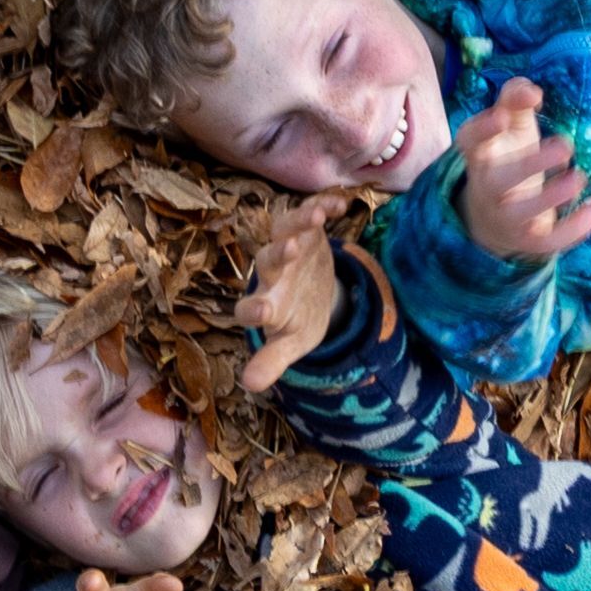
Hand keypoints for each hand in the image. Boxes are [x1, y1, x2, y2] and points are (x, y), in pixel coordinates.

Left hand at [238, 194, 347, 391]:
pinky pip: (313, 212)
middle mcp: (273, 272)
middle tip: (289, 250)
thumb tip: (250, 386)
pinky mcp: (308, 231)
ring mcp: (290, 246)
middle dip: (278, 255)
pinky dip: (324, 205)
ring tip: (317, 215)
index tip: (261, 313)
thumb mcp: (290, 343)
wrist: (313, 293)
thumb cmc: (297, 320)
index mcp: (266, 303)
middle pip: (269, 259)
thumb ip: (271, 361)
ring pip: (287, 229)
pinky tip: (340, 203)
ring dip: (300, 220)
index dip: (255, 308)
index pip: (252, 307)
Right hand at [450, 78, 590, 269]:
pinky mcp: (528, 240)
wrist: (493, 218)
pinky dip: (575, 227)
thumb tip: (533, 92)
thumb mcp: (508, 125)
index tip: (501, 117)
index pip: (470, 141)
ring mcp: (507, 217)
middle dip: (531, 165)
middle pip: (500, 181)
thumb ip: (515, 99)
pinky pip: (550, 240)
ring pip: (524, 214)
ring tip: (580, 178)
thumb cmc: (506, 156)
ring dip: (552, 198)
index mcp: (480, 155)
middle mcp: (488, 188)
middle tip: (565, 145)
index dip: (482, 130)